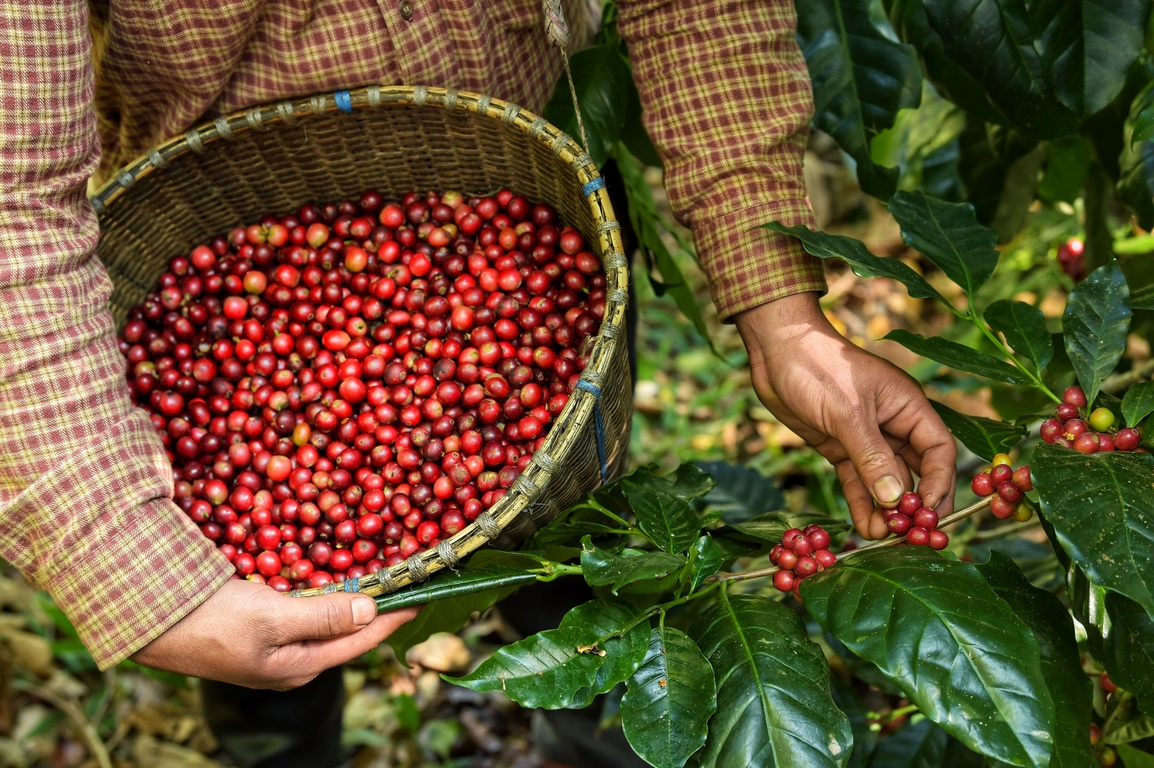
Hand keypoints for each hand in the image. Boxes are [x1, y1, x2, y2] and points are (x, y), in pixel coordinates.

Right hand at [131, 579, 417, 688]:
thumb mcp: (271, 619)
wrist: (147, 621)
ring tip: (380, 575)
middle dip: (378, 607)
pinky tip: (330, 575)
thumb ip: (323, 617)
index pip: (362, 639)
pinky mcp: (258, 629)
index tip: (424, 594)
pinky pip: (302, 610)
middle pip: (348, 633)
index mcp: (301, 666)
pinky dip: (322, 593)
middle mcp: (293, 661)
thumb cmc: (210, 622)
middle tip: (406, 580)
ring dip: (351, 599)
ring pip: (326, 620)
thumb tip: (371, 610)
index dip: (395, 616)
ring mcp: (275, 647)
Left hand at [734, 294, 955, 538]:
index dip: (939, 483)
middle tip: (913, 536)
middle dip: (916, 504)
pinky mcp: (840, 448)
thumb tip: (897, 500)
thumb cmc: (818, 368)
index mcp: (908, 406)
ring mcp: (866, 438)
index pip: (938, 450)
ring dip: (886, 510)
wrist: (776, 351)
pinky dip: (862, 504)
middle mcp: (893, 425)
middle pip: (917, 471)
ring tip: (883, 538)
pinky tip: (864, 528)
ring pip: (886, 482)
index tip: (929, 514)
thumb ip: (872, 457)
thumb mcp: (847, 412)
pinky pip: (858, 482)